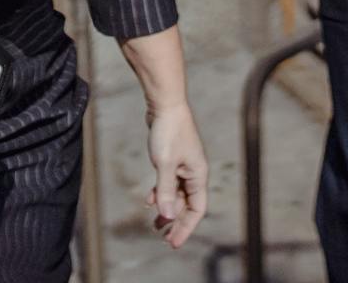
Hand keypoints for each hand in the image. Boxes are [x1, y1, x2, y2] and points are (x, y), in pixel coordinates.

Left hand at [144, 103, 207, 248]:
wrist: (165, 104)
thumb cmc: (168, 132)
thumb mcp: (164, 164)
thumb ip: (166, 191)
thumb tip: (167, 216)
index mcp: (198, 174)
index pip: (197, 209)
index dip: (186, 227)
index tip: (173, 243)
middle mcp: (194, 172)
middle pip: (187, 204)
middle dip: (176, 222)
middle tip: (163, 239)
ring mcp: (183, 165)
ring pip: (177, 194)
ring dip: (167, 209)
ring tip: (155, 224)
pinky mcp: (172, 158)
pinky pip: (169, 183)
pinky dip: (160, 193)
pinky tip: (149, 200)